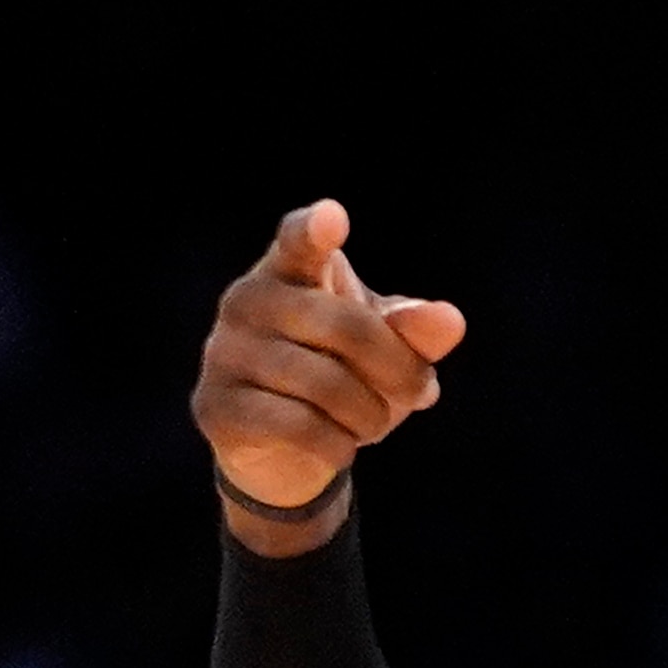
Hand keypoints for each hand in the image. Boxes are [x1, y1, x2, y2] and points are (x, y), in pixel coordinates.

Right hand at [192, 199, 466, 536]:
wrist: (287, 450)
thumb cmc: (345, 378)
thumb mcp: (388, 353)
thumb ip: (415, 332)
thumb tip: (450, 319)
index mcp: (291, 270)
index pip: (298, 242)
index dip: (313, 231)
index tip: (333, 217)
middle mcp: (248, 300)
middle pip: (345, 327)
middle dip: (398, 369)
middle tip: (420, 391)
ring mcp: (224, 351)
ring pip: (324, 384)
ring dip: (369, 414)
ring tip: (372, 422)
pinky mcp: (217, 405)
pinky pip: (298, 426)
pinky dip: (337, 444)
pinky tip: (340, 445)